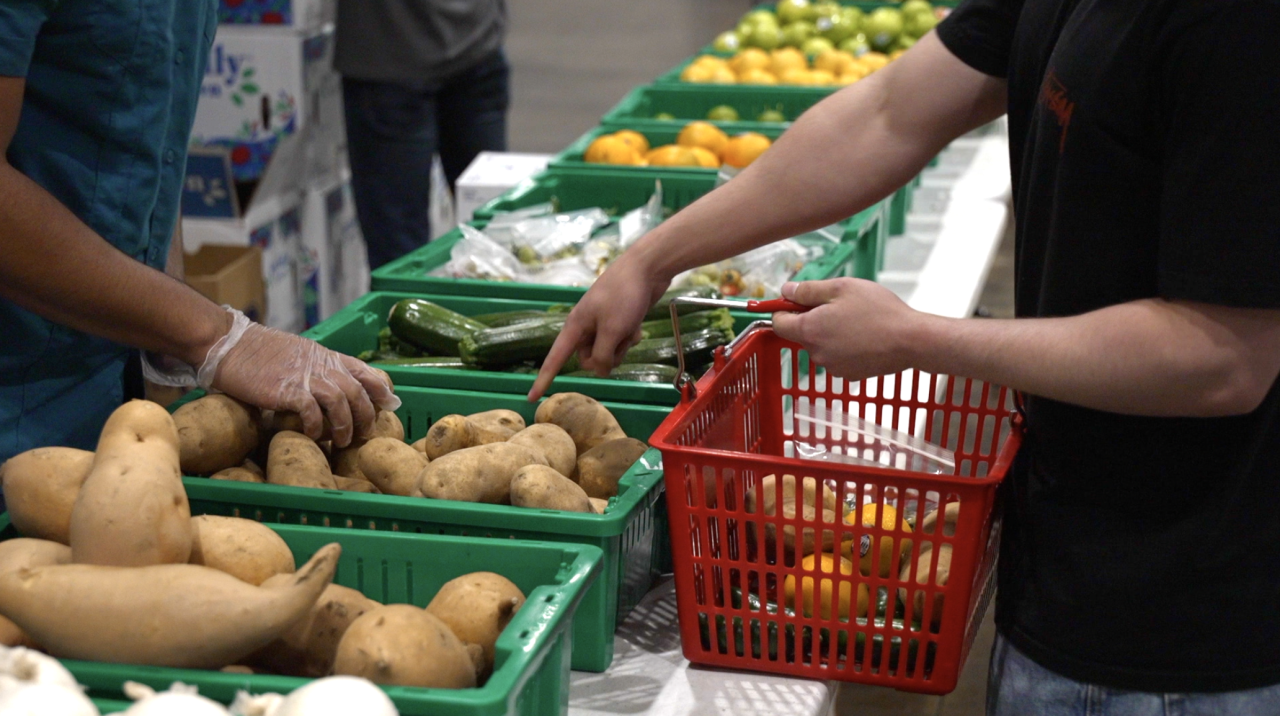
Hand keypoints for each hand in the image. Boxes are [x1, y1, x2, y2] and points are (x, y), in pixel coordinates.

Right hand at [198, 309, 400, 446]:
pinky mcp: (287, 390)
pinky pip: (312, 412)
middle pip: (358, 391)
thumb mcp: (300, 354)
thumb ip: (319, 368)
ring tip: (342, 441)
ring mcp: (306, 377)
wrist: (230, 344)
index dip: (380, 389)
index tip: (389, 404)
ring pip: (341, 402)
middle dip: (366, 416)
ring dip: (345, 425)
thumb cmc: (261, 353)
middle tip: (364, 434)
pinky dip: (316, 426)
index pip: (365, 370)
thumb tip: (332, 389)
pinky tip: (312, 435)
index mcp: (327, 356)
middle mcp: (322, 365)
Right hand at [528, 252, 671, 400]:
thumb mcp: (612, 330)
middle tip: (618, 342)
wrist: (646, 269)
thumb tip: (600, 372)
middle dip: (605, 358)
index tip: (531, 397)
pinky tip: (637, 325)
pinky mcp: (617, 322)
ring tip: (630, 329)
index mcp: (575, 326)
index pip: (554, 359)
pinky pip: (619, 342)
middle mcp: (585, 327)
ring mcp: (602, 324)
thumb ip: (602, 356)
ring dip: (621, 347)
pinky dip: (629, 337)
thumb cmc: (623, 297)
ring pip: (607, 353)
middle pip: (588, 360)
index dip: (543, 379)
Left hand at [772, 279, 927, 380]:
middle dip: (813, 319)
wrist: (910, 340)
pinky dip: (845, 347)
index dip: (784, 309)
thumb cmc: (878, 310)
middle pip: (802, 334)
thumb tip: (785, 291)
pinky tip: (864, 337)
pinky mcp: (849, 375)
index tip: (798, 301)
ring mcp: (832, 367)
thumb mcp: (841, 288)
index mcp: (809, 330)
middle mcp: (816, 353)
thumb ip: (808, 290)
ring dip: (830, 333)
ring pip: (821, 345)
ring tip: (857, 321)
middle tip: (839, 306)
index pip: (778, 323)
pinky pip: (838, 357)